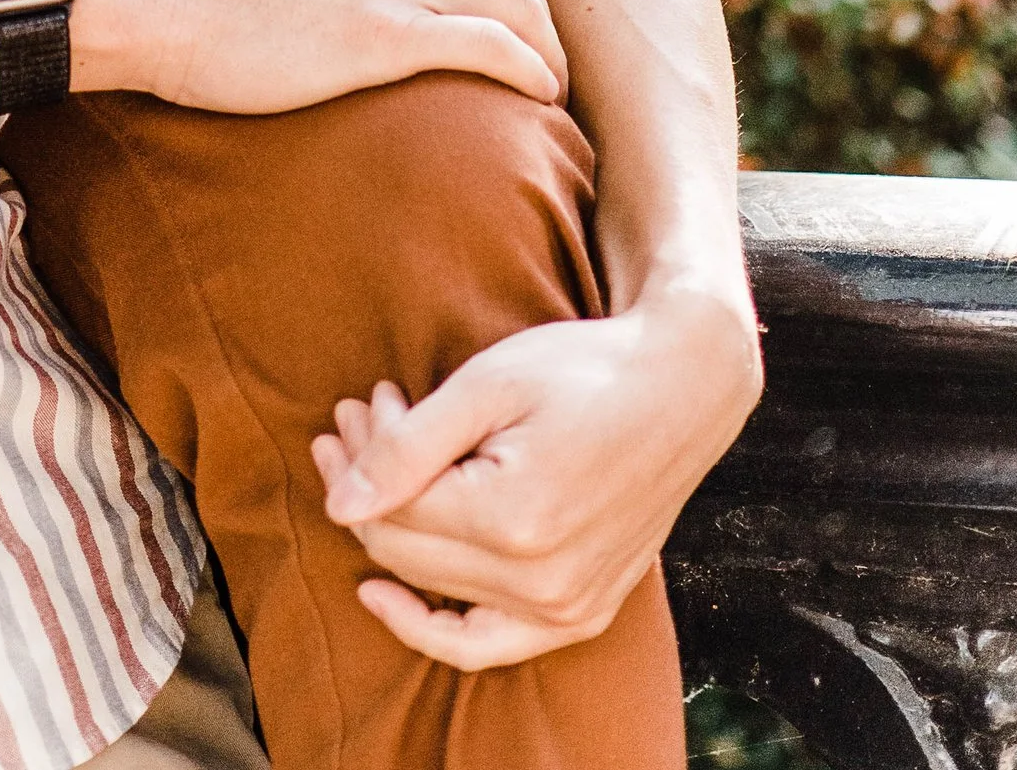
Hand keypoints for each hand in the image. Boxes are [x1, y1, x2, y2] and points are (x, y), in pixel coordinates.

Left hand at [312, 286, 762, 664]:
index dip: (361, 457)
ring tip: (374, 464)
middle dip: (367, 483)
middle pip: (404, 552)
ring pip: (434, 588)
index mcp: (514, 521)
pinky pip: (486, 644)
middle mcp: (541, 582)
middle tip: (358, 419)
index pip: (393, 510)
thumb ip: (406, 450)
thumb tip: (336, 506)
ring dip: (392, 527)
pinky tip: (384, 595)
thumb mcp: (485, 386)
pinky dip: (432, 625)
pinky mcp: (581, 616)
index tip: (360, 404)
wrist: (679, 391)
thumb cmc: (581, 373)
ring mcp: (566, 609)